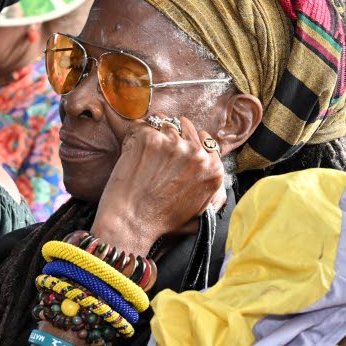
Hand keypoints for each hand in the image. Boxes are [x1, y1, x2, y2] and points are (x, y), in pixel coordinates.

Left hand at [91, 116, 226, 254]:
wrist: (132, 222)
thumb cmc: (161, 220)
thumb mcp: (198, 207)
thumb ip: (208, 183)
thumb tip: (209, 163)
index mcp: (214, 170)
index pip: (206, 140)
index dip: (190, 142)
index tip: (178, 149)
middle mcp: (198, 155)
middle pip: (188, 127)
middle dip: (174, 135)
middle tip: (158, 152)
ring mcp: (175, 144)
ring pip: (167, 122)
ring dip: (156, 132)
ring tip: (145, 153)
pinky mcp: (151, 139)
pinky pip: (145, 125)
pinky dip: (137, 135)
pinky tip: (133, 152)